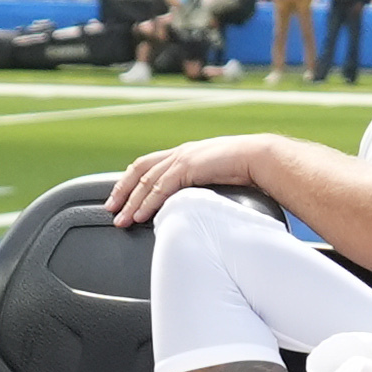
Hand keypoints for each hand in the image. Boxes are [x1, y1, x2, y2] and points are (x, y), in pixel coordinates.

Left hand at [107, 135, 285, 227]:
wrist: (260, 158)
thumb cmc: (246, 169)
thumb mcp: (216, 177)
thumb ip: (199, 185)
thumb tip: (191, 204)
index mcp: (185, 153)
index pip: (149, 164)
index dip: (131, 180)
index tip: (121, 196)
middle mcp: (180, 153)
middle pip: (140, 169)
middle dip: (122, 190)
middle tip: (111, 209)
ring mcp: (183, 158)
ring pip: (146, 180)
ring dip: (131, 201)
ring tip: (122, 219)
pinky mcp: (188, 167)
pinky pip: (160, 187)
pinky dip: (147, 202)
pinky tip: (140, 215)